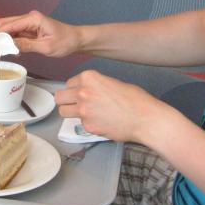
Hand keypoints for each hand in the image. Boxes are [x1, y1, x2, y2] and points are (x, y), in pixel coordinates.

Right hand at [0, 11, 79, 57]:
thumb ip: (26, 45)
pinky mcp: (31, 29)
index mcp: (33, 19)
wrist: (77, 39)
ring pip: (10, 28)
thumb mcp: (46, 47)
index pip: (9, 25)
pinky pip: (17, 33)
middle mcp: (30, 18)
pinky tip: (11, 50)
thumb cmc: (66, 41)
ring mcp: (30, 23)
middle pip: (6, 23)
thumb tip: (9, 45)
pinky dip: (11, 40)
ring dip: (4, 39)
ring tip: (0, 51)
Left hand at [54, 69, 169, 142]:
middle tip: (75, 105)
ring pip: (63, 112)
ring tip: (86, 114)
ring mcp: (83, 110)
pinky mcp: (88, 126)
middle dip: (66, 101)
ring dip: (71, 113)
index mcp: (88, 77)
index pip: (69, 83)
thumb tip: (86, 92)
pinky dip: (89, 124)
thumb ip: (94, 86)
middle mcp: (82, 92)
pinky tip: (102, 122)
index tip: (81, 94)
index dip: (75, 89)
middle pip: (60, 97)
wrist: (145, 118)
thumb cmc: (135, 98)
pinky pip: (80, 124)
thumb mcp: (111, 82)